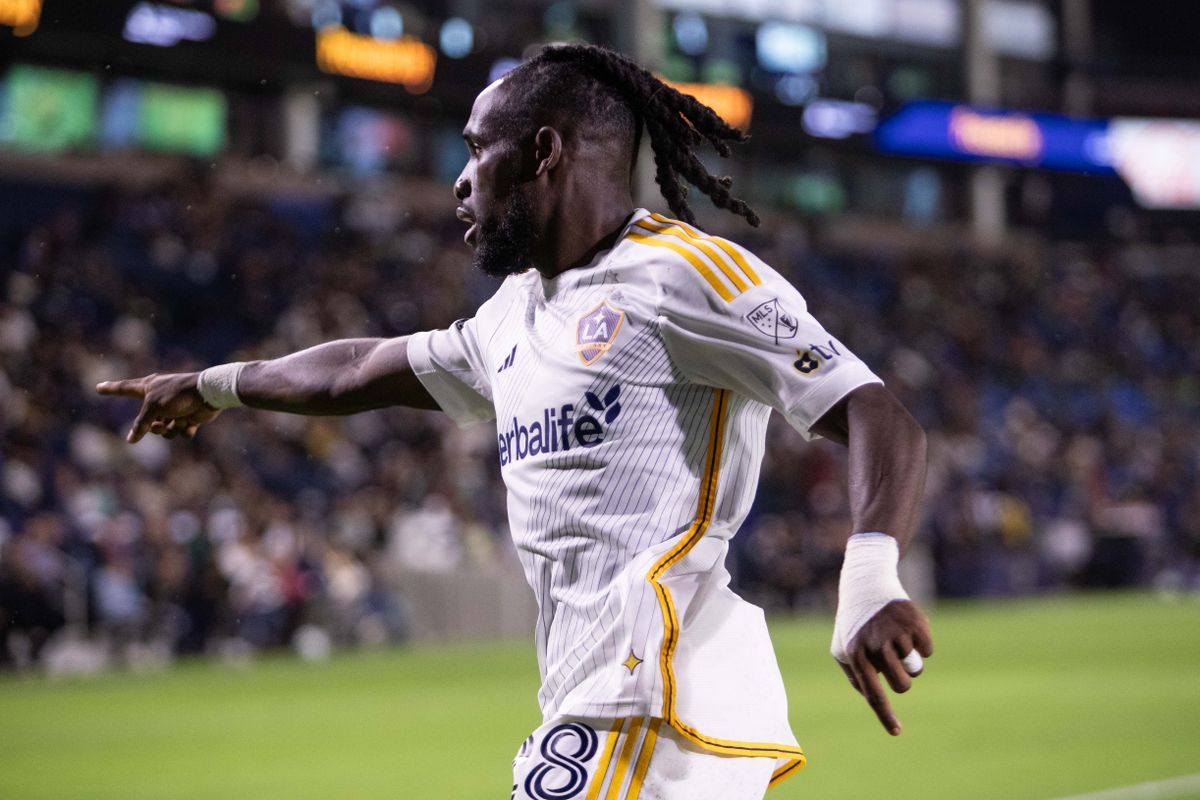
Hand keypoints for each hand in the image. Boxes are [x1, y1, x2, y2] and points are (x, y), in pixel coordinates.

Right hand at [96, 372, 219, 442]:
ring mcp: (174, 409)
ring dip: (170, 430)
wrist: (208, 394)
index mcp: (148, 387)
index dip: (111, 389)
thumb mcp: (153, 408)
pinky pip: (180, 433)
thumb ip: (141, 424)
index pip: (124, 388)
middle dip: (153, 427)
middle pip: (146, 421)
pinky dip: (184, 431)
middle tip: (161, 424)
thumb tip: (130, 440)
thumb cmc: (178, 395)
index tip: (98, 387)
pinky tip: (192, 423)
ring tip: (178, 422)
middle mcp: (159, 398)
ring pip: (164, 430)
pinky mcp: (188, 417)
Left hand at [837, 599, 932, 735]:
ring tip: (894, 635)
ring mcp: (896, 634)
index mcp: (856, 655)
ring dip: (909, 657)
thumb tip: (869, 697)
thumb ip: (853, 674)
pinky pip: (928, 651)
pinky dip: (920, 643)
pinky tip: (905, 627)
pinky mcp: (915, 623)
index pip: (874, 693)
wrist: (867, 584)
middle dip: (901, 679)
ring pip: (915, 667)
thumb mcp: (842, 645)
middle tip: (892, 661)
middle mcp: (876, 646)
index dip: (886, 715)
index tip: (896, 732)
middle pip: (902, 685)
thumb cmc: (854, 621)